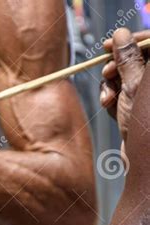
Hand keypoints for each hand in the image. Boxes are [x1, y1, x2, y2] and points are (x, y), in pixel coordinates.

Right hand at [101, 28, 147, 143]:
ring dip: (111, 85)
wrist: (146, 163)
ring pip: (125, 78)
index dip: (130, 40)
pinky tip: (109, 108)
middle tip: (106, 74)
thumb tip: (120, 35)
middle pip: (135, 59)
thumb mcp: (134, 87)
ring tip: (107, 99)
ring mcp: (146, 97)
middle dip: (117, 66)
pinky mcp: (139, 109)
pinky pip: (122, 95)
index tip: (108, 44)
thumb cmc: (146, 125)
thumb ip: (127, 59)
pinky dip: (112, 99)